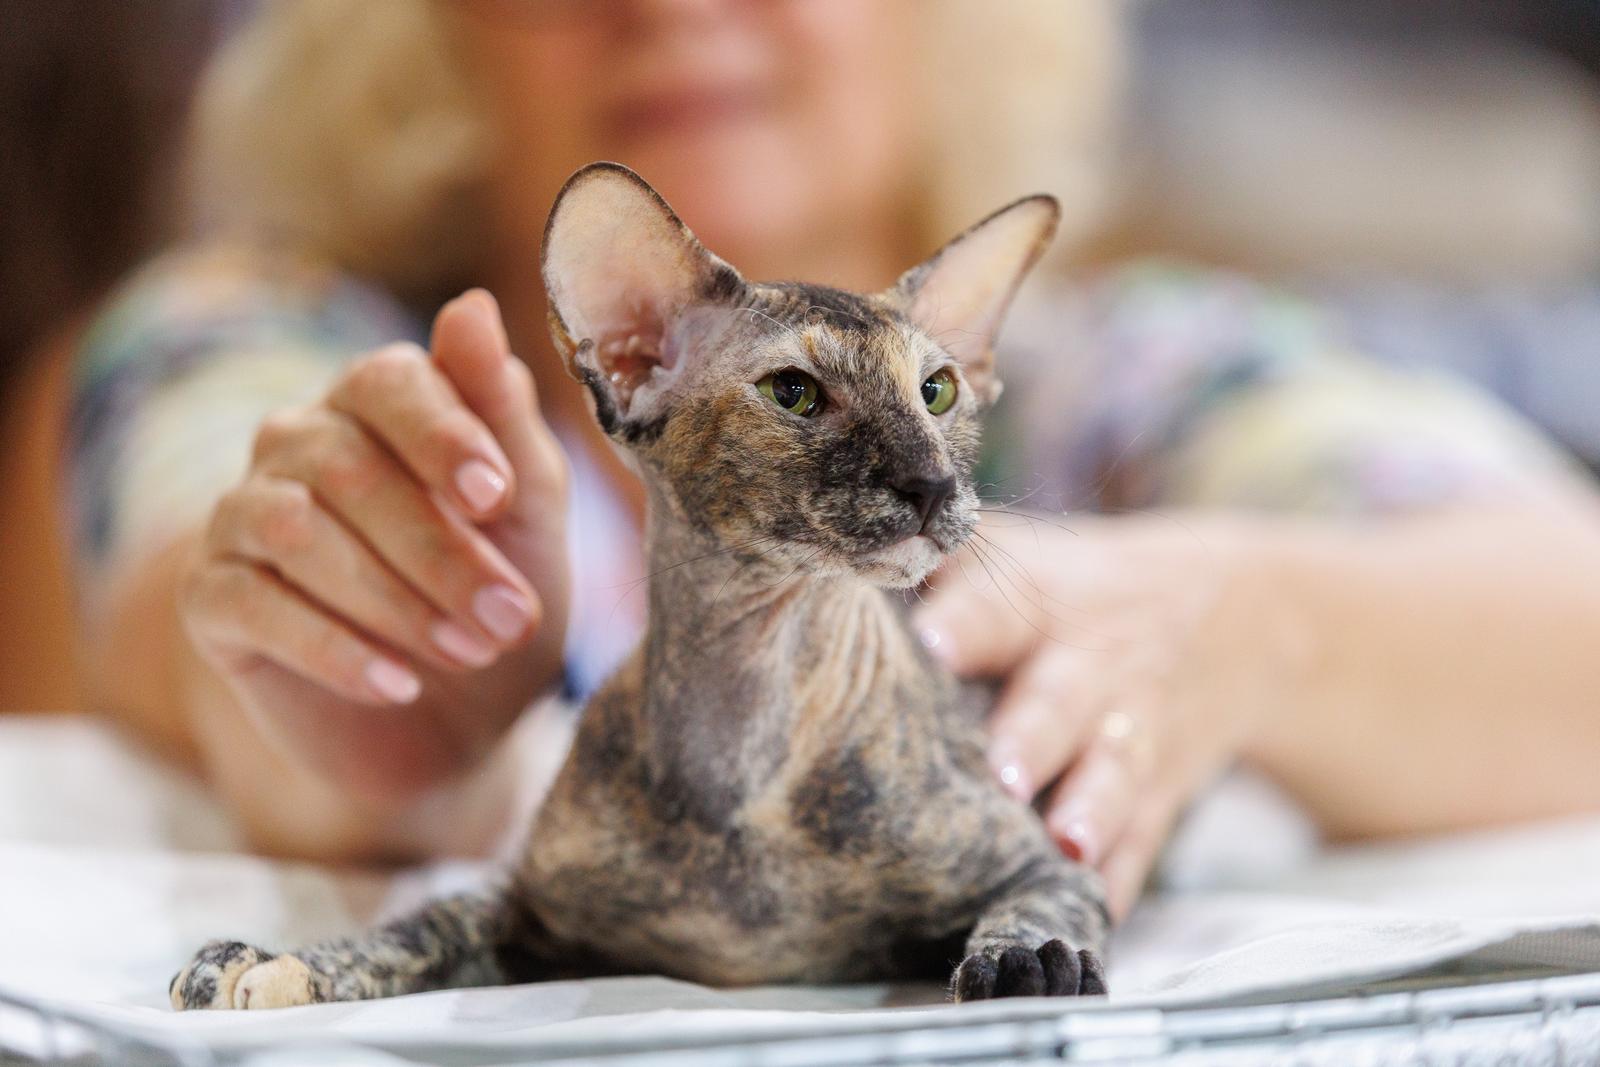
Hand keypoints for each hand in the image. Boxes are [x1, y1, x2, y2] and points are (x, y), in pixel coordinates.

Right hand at [180, 290, 570, 802]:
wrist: (459, 720)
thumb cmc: (500, 592)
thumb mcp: (531, 513)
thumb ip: (504, 413)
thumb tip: (472, 306)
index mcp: (376, 403)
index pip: (390, 382)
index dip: (443, 435)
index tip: (497, 497)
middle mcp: (297, 442)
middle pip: (349, 468)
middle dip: (440, 550)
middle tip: (509, 617)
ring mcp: (242, 515)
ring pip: (294, 532)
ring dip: (392, 599)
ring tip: (466, 651)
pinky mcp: (211, 598)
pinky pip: (252, 605)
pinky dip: (334, 649)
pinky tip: (399, 685)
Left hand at [914, 514, 1305, 917]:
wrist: (1225, 611)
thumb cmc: (1069, 589)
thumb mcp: (1018, 558)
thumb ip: (938, 567)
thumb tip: (835, 570)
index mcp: (1038, 601)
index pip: (996, 608)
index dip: (965, 626)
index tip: (929, 645)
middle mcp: (1090, 664)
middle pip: (1061, 699)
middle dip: (1032, 738)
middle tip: (1000, 773)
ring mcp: (1133, 728)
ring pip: (1114, 769)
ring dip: (1091, 808)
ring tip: (1065, 845)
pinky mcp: (1163, 786)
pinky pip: (1146, 835)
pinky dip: (1124, 876)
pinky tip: (1100, 912)